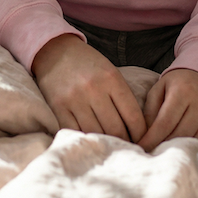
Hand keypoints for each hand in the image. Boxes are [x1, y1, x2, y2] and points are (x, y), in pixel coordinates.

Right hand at [32, 34, 146, 142]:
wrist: (55, 50)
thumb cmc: (88, 63)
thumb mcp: (110, 72)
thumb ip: (122, 97)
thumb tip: (136, 130)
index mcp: (111, 78)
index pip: (133, 116)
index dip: (140, 134)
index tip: (141, 141)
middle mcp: (93, 88)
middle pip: (116, 129)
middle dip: (124, 141)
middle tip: (126, 147)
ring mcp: (75, 99)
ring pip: (97, 134)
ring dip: (105, 143)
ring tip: (110, 145)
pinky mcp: (58, 107)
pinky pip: (76, 132)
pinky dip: (86, 139)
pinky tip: (91, 140)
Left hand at [138, 68, 197, 150]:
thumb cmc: (180, 82)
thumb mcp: (161, 86)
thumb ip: (151, 108)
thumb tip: (145, 133)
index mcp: (182, 91)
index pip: (165, 122)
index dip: (152, 138)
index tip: (143, 148)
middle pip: (180, 134)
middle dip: (165, 144)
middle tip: (155, 150)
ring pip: (196, 141)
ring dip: (182, 148)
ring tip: (171, 149)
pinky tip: (189, 147)